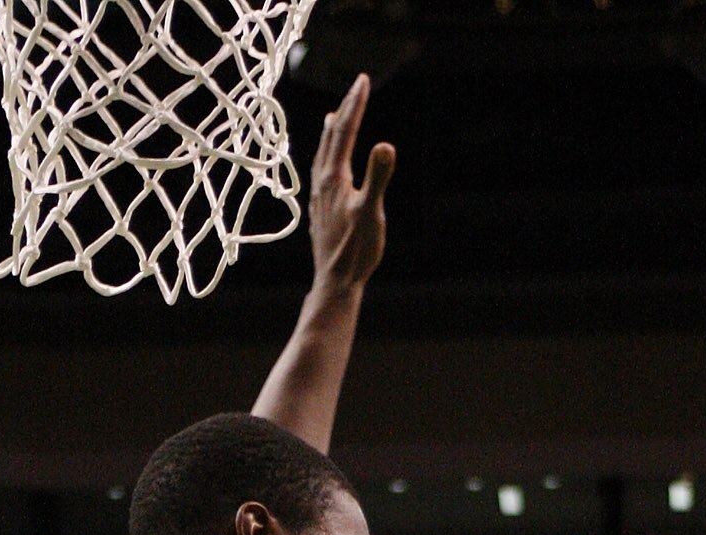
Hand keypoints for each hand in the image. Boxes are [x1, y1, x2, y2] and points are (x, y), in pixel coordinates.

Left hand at [308, 75, 394, 296]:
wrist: (335, 282)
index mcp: (335, 177)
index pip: (346, 130)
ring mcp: (319, 196)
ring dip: (333, 132)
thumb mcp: (371, 212)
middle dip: (346, 110)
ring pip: (324, 153)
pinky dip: (327, 156)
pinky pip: (322, 172)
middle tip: (357, 88)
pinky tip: (328, 165)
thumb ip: (377, 177)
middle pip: (333, 136)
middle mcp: (322, 182)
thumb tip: (385, 144)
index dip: (356, 104)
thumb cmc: (355, 251)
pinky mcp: (321, 210)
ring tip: (335, 116)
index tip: (363, 80)